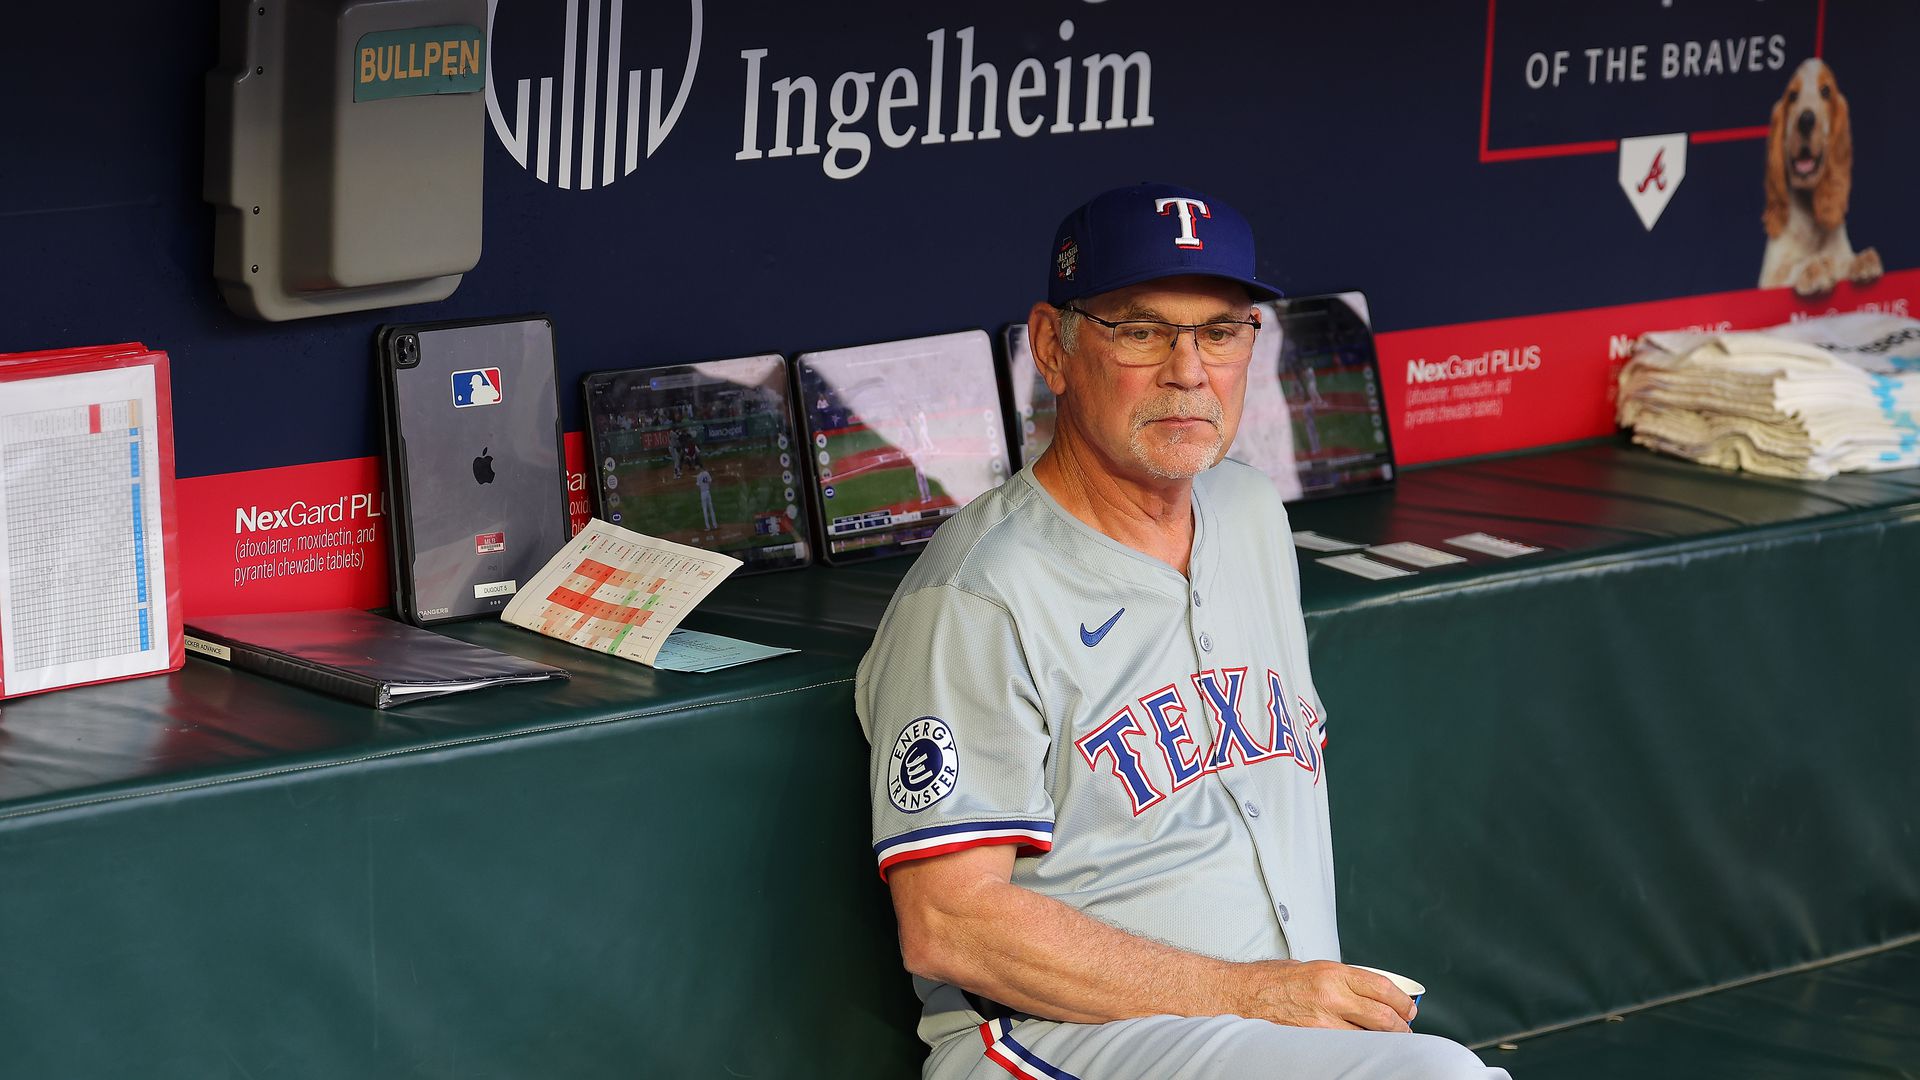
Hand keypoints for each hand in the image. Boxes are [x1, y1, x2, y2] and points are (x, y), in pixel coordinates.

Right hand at [1230, 960, 1415, 1031]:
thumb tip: (1366, 992)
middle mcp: (1331, 995)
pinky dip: (1360, 1047)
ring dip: (1385, 1040)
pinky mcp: (1312, 1040)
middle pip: (1382, 1016)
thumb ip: (1339, 979)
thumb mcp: (1311, 967)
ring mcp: (1322, 1021)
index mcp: (1332, 972)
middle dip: (1401, 1025)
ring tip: (1391, 1041)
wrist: (1240, 994)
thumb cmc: (1271, 980)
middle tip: (1406, 1027)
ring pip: (1368, 1037)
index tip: (1408, 1007)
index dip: (1402, 1001)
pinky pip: (1346, 1047)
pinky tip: (1364, 1047)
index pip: (1382, 987)